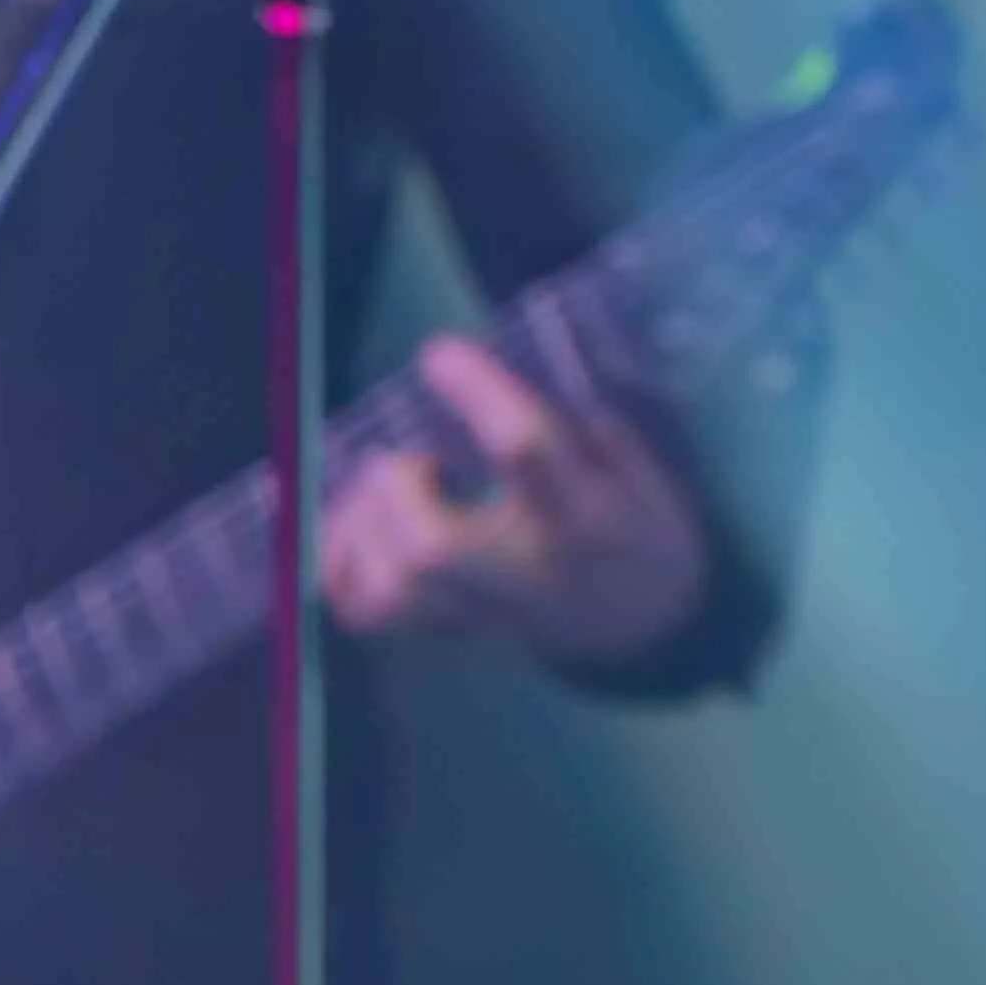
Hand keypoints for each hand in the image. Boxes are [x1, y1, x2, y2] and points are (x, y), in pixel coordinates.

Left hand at [319, 333, 715, 665]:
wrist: (644, 623)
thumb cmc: (640, 525)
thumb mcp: (638, 464)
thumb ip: (576, 425)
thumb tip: (494, 384)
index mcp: (588, 512)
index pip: (524, 449)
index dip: (476, 392)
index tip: (440, 356)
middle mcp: (529, 569)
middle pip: (431, 548)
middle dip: (397, 487)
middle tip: (415, 460)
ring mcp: (484, 609)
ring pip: (391, 586)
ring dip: (363, 524)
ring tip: (388, 491)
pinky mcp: (448, 629)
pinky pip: (364, 610)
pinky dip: (341, 563)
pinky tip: (362, 528)